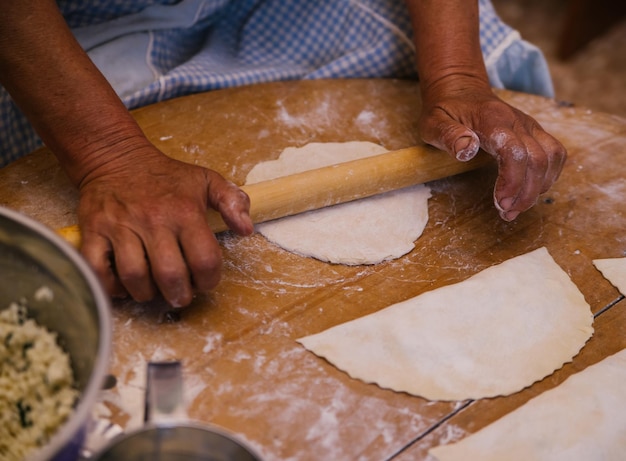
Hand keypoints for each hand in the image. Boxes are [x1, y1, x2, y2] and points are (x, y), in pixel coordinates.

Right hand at [76, 145, 252, 306]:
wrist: (117, 157)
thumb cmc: (167, 176)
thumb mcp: (207, 180)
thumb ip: (233, 202)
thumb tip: (246, 229)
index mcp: (185, 212)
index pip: (204, 260)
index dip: (209, 280)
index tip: (205, 281)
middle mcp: (153, 220)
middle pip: (170, 275)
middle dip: (180, 295)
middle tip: (181, 295)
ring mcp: (120, 226)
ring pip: (134, 277)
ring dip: (146, 294)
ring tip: (153, 290)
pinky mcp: (93, 230)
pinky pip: (97, 269)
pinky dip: (110, 286)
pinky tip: (123, 284)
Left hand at [419, 84, 566, 220]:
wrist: (461, 89)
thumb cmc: (445, 109)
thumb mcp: (434, 122)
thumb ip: (448, 135)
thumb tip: (466, 150)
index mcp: (493, 120)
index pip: (515, 152)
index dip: (512, 181)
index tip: (499, 203)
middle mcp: (518, 121)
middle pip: (537, 160)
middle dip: (525, 193)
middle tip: (505, 213)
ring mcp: (529, 126)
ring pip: (551, 158)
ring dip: (538, 188)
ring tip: (515, 208)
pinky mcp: (534, 132)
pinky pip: (555, 154)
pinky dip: (547, 177)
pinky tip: (529, 191)